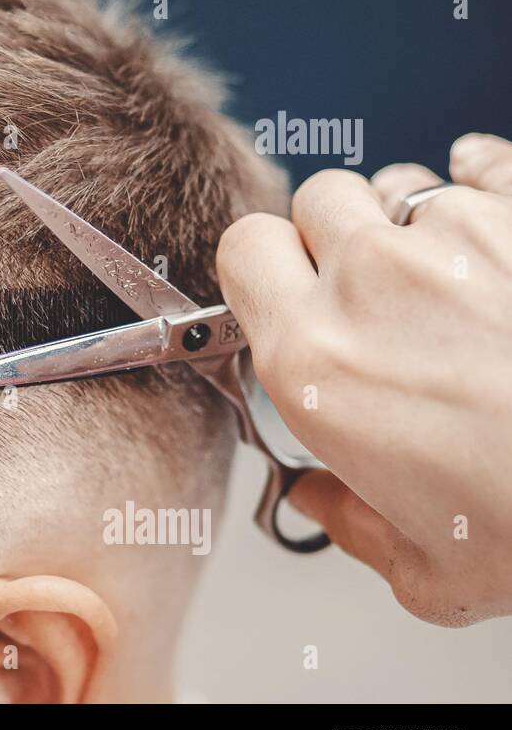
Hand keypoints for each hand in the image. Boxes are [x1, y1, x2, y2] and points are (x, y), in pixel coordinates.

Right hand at [217, 134, 511, 625]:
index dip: (261, 264)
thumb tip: (322, 499)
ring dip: (408, 222)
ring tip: (446, 274)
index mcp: (316, 361)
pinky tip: (492, 218)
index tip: (282, 288)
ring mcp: (455, 236)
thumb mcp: (426, 571)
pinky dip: (477, 177)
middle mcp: (372, 283)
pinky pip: (477, 158)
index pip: (243, 249)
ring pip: (397, 184)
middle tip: (369, 291)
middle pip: (315, 201)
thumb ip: (350, 525)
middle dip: (333, 237)